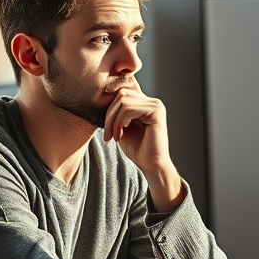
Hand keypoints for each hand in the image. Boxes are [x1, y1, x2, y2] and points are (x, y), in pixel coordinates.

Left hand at [103, 85, 184, 211]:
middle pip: (121, 95)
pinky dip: (119, 122)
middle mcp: (152, 101)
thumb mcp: (120, 127)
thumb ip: (116, 112)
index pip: (121, 93)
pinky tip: (120, 136)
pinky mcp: (156, 111)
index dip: (110, 108)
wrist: (150, 165)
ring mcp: (155, 105)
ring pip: (123, 101)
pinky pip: (129, 109)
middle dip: (109, 115)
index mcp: (145, 103)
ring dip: (113, 121)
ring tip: (114, 136)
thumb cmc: (136, 148)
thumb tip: (102, 97)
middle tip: (107, 134)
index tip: (106, 129)